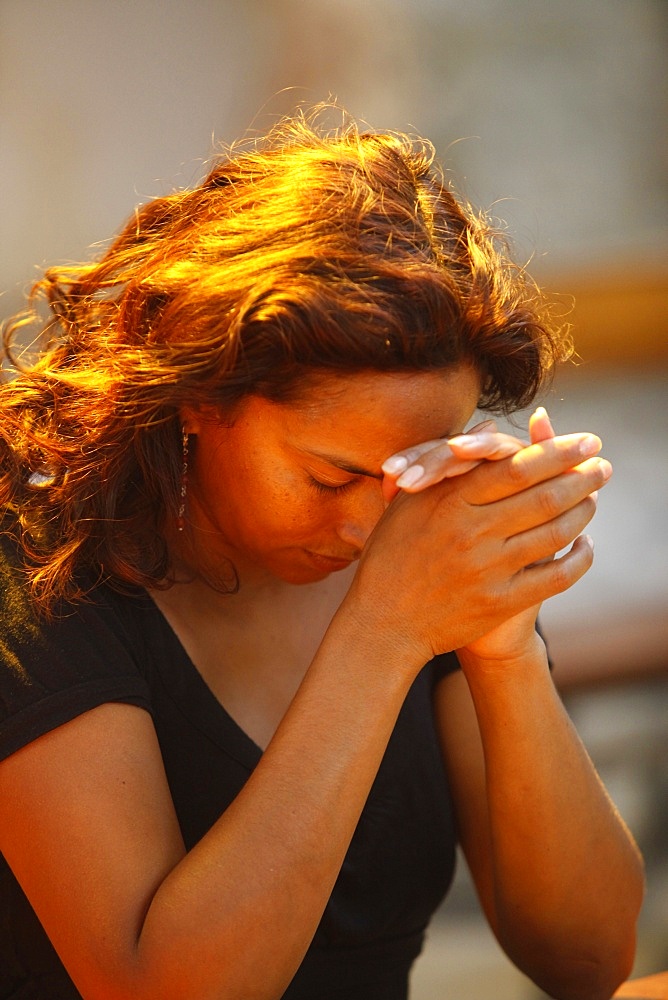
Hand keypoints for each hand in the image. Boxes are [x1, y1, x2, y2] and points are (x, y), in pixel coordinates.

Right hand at [348, 409, 610, 664]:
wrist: (384, 621)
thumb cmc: (393, 554)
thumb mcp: (411, 502)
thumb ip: (452, 465)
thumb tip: (490, 428)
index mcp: (449, 501)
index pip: (517, 467)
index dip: (558, 452)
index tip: (586, 443)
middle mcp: (471, 532)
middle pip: (543, 496)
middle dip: (582, 478)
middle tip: (604, 466)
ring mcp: (488, 569)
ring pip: (555, 533)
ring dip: (583, 513)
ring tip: (594, 500)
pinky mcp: (500, 602)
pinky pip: (556, 577)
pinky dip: (579, 559)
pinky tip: (585, 545)